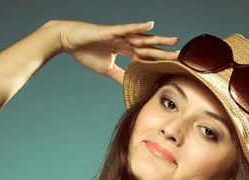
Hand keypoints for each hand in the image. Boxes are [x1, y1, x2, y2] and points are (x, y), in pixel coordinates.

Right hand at [53, 20, 178, 83]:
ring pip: (142, 38)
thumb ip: (120, 75)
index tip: (174, 66)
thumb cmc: (85, 52)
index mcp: (125, 50)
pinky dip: (138, 27)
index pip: (146, 57)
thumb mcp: (107, 69)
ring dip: (158, 39)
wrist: (67, 40)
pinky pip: (126, 29)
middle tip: (182, 54)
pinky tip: (150, 25)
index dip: (159, 61)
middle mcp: (125, 41)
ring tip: (174, 40)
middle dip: (165, 51)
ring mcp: (119, 35)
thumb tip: (130, 86)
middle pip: (149, 47)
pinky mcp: (110, 31)